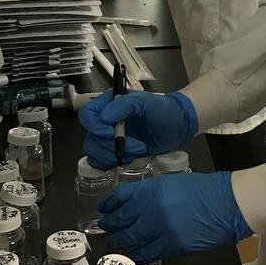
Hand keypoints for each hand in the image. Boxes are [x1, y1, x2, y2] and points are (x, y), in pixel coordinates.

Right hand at [78, 90, 197, 169]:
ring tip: (137, 150)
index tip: (110, 133)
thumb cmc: (163, 110)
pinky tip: (130, 158)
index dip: (95, 126)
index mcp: (109, 103)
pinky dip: (112, 162)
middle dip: (112, 145)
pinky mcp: (114, 152)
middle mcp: (105, 120)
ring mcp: (109, 137)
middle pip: (91, 136)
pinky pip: (100, 162)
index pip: (88, 115)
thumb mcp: (146, 102)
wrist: (177, 127)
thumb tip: (104, 117)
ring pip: (94, 151)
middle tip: (136, 145)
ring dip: (114, 155)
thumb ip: (124, 105)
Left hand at [99, 171, 252, 262]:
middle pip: (121, 219)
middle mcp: (151, 207)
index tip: (104, 208)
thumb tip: (137, 202)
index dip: (109, 204)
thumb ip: (152, 192)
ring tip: (115, 243)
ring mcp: (159, 228)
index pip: (121, 196)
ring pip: (129, 239)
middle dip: (110, 224)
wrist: (225, 203)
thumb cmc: (204, 189)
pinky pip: (146, 253)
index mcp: (152, 188)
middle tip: (105, 227)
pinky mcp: (169, 246)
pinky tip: (133, 254)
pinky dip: (137, 254)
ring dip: (119, 242)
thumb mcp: (173, 182)